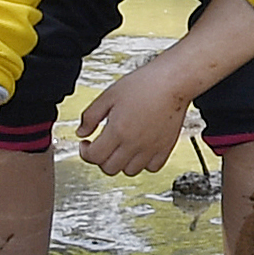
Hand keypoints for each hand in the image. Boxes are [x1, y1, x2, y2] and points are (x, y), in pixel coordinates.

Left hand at [77, 62, 192, 176]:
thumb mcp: (109, 95)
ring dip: (121, 163)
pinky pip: (152, 168)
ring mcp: (151, 149)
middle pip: (110, 168)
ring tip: (120, 149)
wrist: (172, 82)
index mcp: (118, 130)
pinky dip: (143, 165)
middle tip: (101, 147)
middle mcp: (134, 144)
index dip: (84, 152)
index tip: (86, 144)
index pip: (94, 156)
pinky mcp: (165, 148)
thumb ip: (90, 116)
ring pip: (130, 172)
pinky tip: (139, 152)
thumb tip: (81, 131)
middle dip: (100, 159)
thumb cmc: (144, 84)